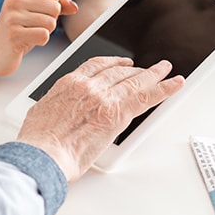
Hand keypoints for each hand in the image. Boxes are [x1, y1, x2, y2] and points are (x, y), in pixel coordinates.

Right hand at [0, 0, 77, 75]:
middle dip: (50, 19)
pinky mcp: (14, 34)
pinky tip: (26, 40)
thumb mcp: (35, 10)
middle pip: (55, 6)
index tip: (37, 10)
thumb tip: (73, 6)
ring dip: (44, 31)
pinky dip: (40, 41)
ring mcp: (12, 16)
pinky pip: (44, 35)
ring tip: (28, 32)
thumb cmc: (16, 28)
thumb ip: (56, 4)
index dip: (52, 2)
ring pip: (51, 22)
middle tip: (32, 24)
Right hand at [16, 56, 184, 180]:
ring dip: (154, 74)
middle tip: (149, 68)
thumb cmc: (39, 138)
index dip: (112, 62)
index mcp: (70, 82)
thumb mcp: (42, 110)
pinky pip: (146, 97)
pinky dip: (164, 89)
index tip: (121, 63)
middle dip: (136, 69)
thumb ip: (56, 104)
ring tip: (166, 71)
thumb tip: (58, 109)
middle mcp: (89, 86)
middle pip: (119, 71)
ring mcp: (104, 98)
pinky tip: (175, 84)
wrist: (43, 152)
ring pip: (135, 81)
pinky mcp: (117, 114)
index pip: (97, 65)